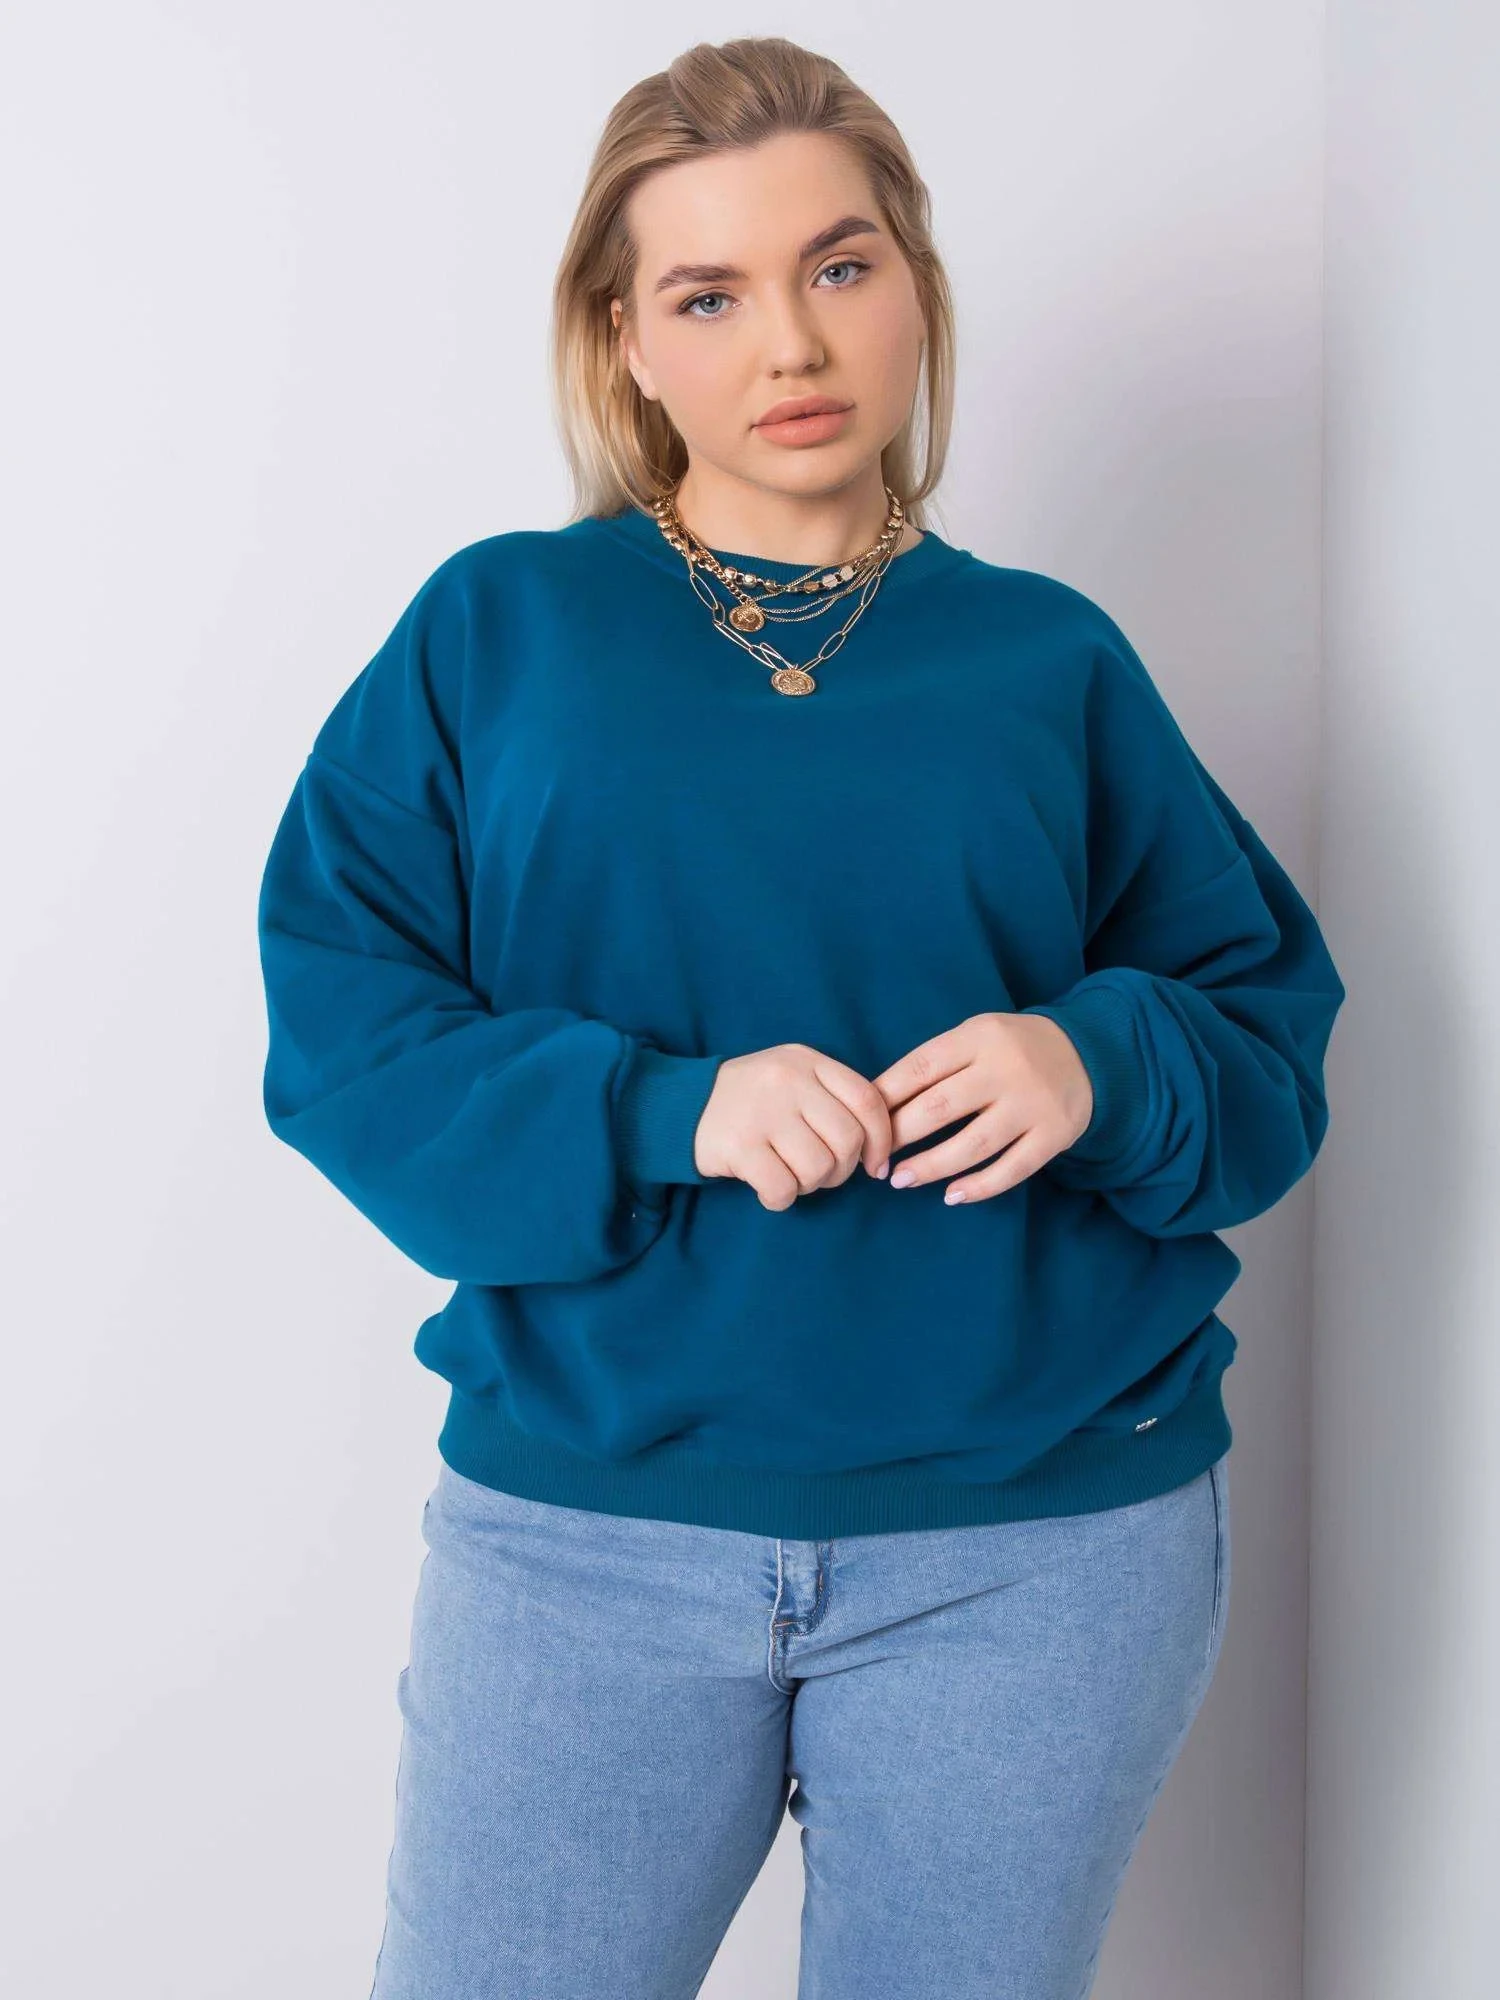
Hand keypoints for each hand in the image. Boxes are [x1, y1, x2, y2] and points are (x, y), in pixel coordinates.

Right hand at [694, 1043, 893, 1211]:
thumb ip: (831, 1099)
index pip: (867, 1100)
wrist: (679, 1106)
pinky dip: (781, 1198)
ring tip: (790, 1175)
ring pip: (819, 1168)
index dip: (881, 1139)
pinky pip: (784, 1188)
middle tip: (822, 1174)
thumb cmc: (748, 1101)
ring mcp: (763, 1112)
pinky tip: (768, 1188)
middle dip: (843, 1170)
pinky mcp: (740, 1146)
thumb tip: (878, 1151)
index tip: (873, 1163)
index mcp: (807, 1061)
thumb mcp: (790, 1079)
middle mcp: (788, 1081)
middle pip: (848, 1139)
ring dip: (810, 1185)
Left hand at [866, 1012, 1093, 1204]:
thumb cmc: (1012, 1049)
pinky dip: (979, 1186)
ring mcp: (1032, 1104)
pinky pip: (1012, 1168)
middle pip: (940, 1108)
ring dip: (931, 1166)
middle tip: (875, 1159)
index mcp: (978, 1037)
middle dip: (899, 1137)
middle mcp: (1006, 1069)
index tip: (863, 1124)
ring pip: (973, 1145)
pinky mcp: (1054, 1135)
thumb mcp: (975, 1037)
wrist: (1088, 1054)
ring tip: (902, 1180)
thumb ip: (936, 1063)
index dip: (885, 1099)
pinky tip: (952, 1195)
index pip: (919, 1068)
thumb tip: (877, 1102)